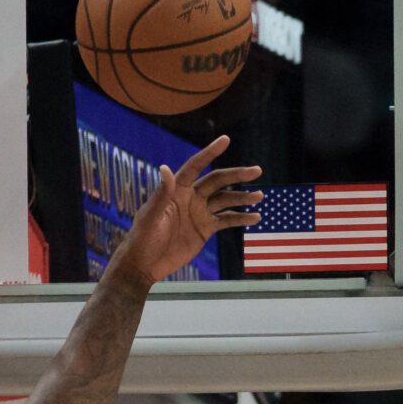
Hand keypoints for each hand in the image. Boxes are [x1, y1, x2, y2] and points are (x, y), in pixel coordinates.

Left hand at [108, 135, 262, 285]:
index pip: (196, 166)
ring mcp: (199, 212)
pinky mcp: (205, 228)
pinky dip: (241, 218)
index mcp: (177, 189)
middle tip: (256, 171)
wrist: (145, 263)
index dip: (210, 152)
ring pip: (226, 199)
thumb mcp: (150, 216)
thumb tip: (165, 168)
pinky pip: (227, 220)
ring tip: (259, 196)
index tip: (226, 139)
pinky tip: (255, 217)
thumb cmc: (142, 237)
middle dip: (237, 175)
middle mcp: (191, 197)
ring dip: (243, 197)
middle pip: (218, 181)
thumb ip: (161, 194)